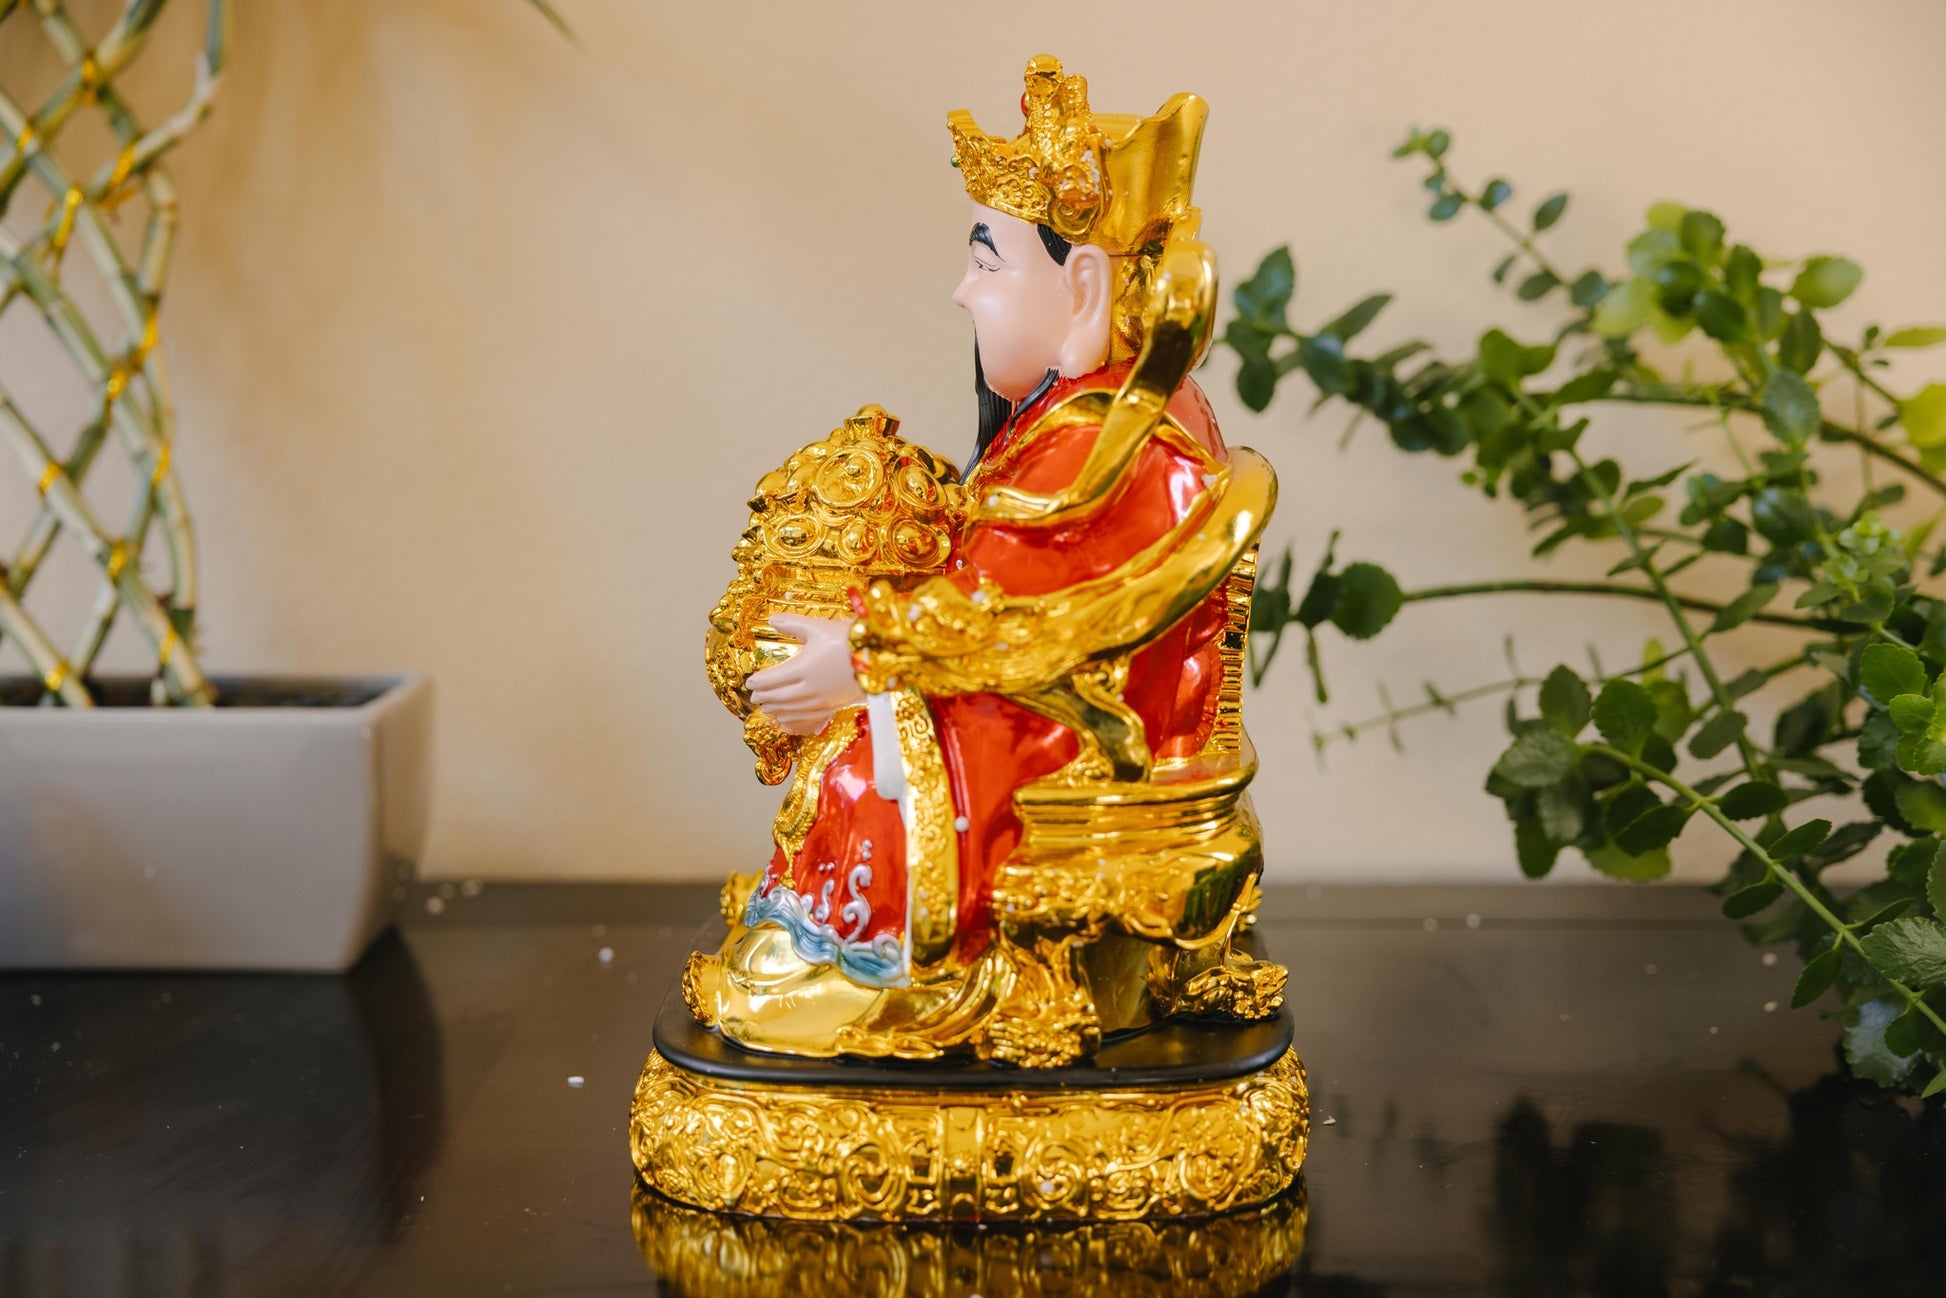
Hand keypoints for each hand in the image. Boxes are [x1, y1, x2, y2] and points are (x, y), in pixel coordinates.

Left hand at [748, 614, 867, 736]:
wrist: (879, 654)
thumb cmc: (847, 638)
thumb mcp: (817, 626)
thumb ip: (792, 623)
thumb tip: (772, 619)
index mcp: (802, 668)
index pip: (772, 679)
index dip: (758, 682)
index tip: (750, 682)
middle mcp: (809, 687)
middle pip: (779, 696)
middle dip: (765, 697)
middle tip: (754, 697)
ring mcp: (822, 699)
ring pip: (792, 709)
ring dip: (776, 709)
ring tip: (767, 709)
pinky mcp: (835, 704)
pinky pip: (808, 716)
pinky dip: (794, 719)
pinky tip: (787, 721)